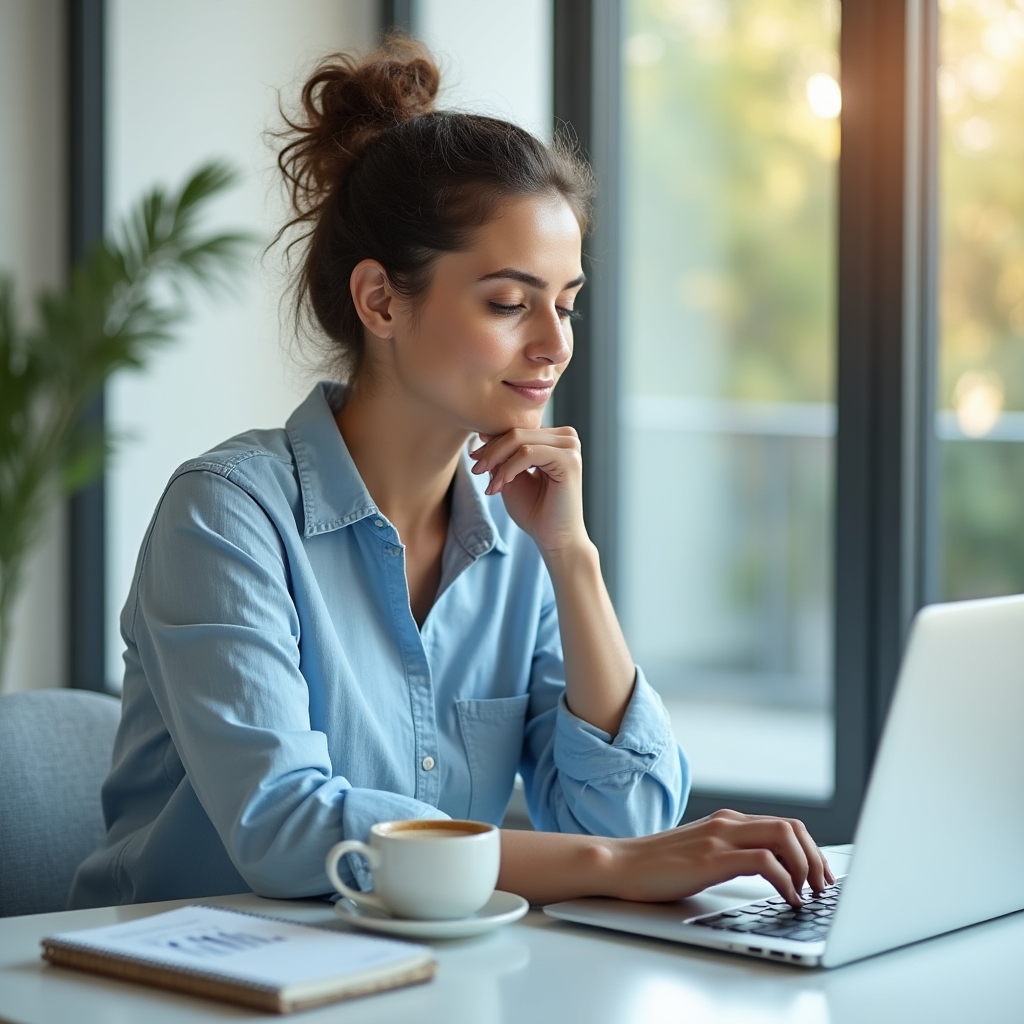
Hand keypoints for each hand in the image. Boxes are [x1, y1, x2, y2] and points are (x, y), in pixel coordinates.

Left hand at [469, 427, 585, 555]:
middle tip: (476, 470)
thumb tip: (483, 433)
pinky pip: (527, 453)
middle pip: (517, 432)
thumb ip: (501, 456)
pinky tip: (501, 485)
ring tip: (491, 485)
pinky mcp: (570, 460)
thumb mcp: (510, 477)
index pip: (517, 429)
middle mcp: (566, 437)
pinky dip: (509, 469)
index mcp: (555, 439)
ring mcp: (570, 447)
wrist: (554, 539)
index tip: (474, 459)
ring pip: (520, 440)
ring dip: (498, 462)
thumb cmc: (535, 511)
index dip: (492, 442)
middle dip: (491, 452)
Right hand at [608, 809, 835, 906]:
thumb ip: (729, 853)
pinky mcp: (712, 859)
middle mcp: (727, 823)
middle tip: (822, 888)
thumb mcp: (700, 853)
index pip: (784, 824)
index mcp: (726, 821)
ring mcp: (719, 838)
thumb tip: (767, 872)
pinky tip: (787, 898)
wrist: (619, 864)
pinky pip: (765, 861)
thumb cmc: (656, 867)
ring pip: (784, 837)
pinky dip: (785, 880)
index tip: (820, 876)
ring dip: (806, 866)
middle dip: (816, 858)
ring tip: (808, 894)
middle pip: (792, 827)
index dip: (811, 850)